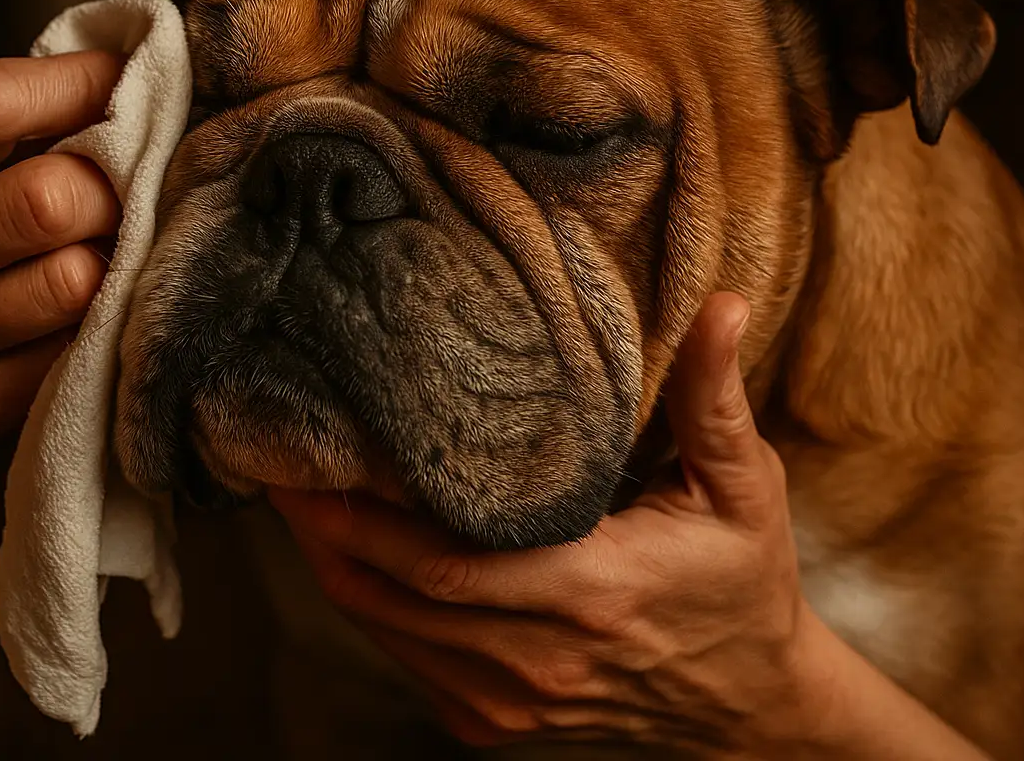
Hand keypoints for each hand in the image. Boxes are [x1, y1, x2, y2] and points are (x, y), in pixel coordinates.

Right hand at [0, 51, 121, 498]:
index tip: (127, 77)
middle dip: (112, 186)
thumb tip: (117, 82)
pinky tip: (98, 308)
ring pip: (75, 281)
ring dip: (117, 258)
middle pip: (46, 200)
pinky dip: (107, 320)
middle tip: (130, 189)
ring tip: (116, 249)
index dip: (76, 83)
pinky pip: (77, 349)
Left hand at [270, 293, 819, 754]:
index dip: (364, 512)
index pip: (446, 558)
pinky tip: (349, 550)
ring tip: (293, 493)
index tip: (313, 450)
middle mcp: (540, 657)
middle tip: (271, 456)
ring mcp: (513, 699)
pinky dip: (368, 604)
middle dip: (320, 526)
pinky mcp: (496, 721)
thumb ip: (715, 399)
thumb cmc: (741, 585)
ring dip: (331, 562)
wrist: (751, 709)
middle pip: (391, 592)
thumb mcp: (745, 489)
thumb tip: (723, 304)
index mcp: (593, 590)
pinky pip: (405, 661)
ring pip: (385, 630)